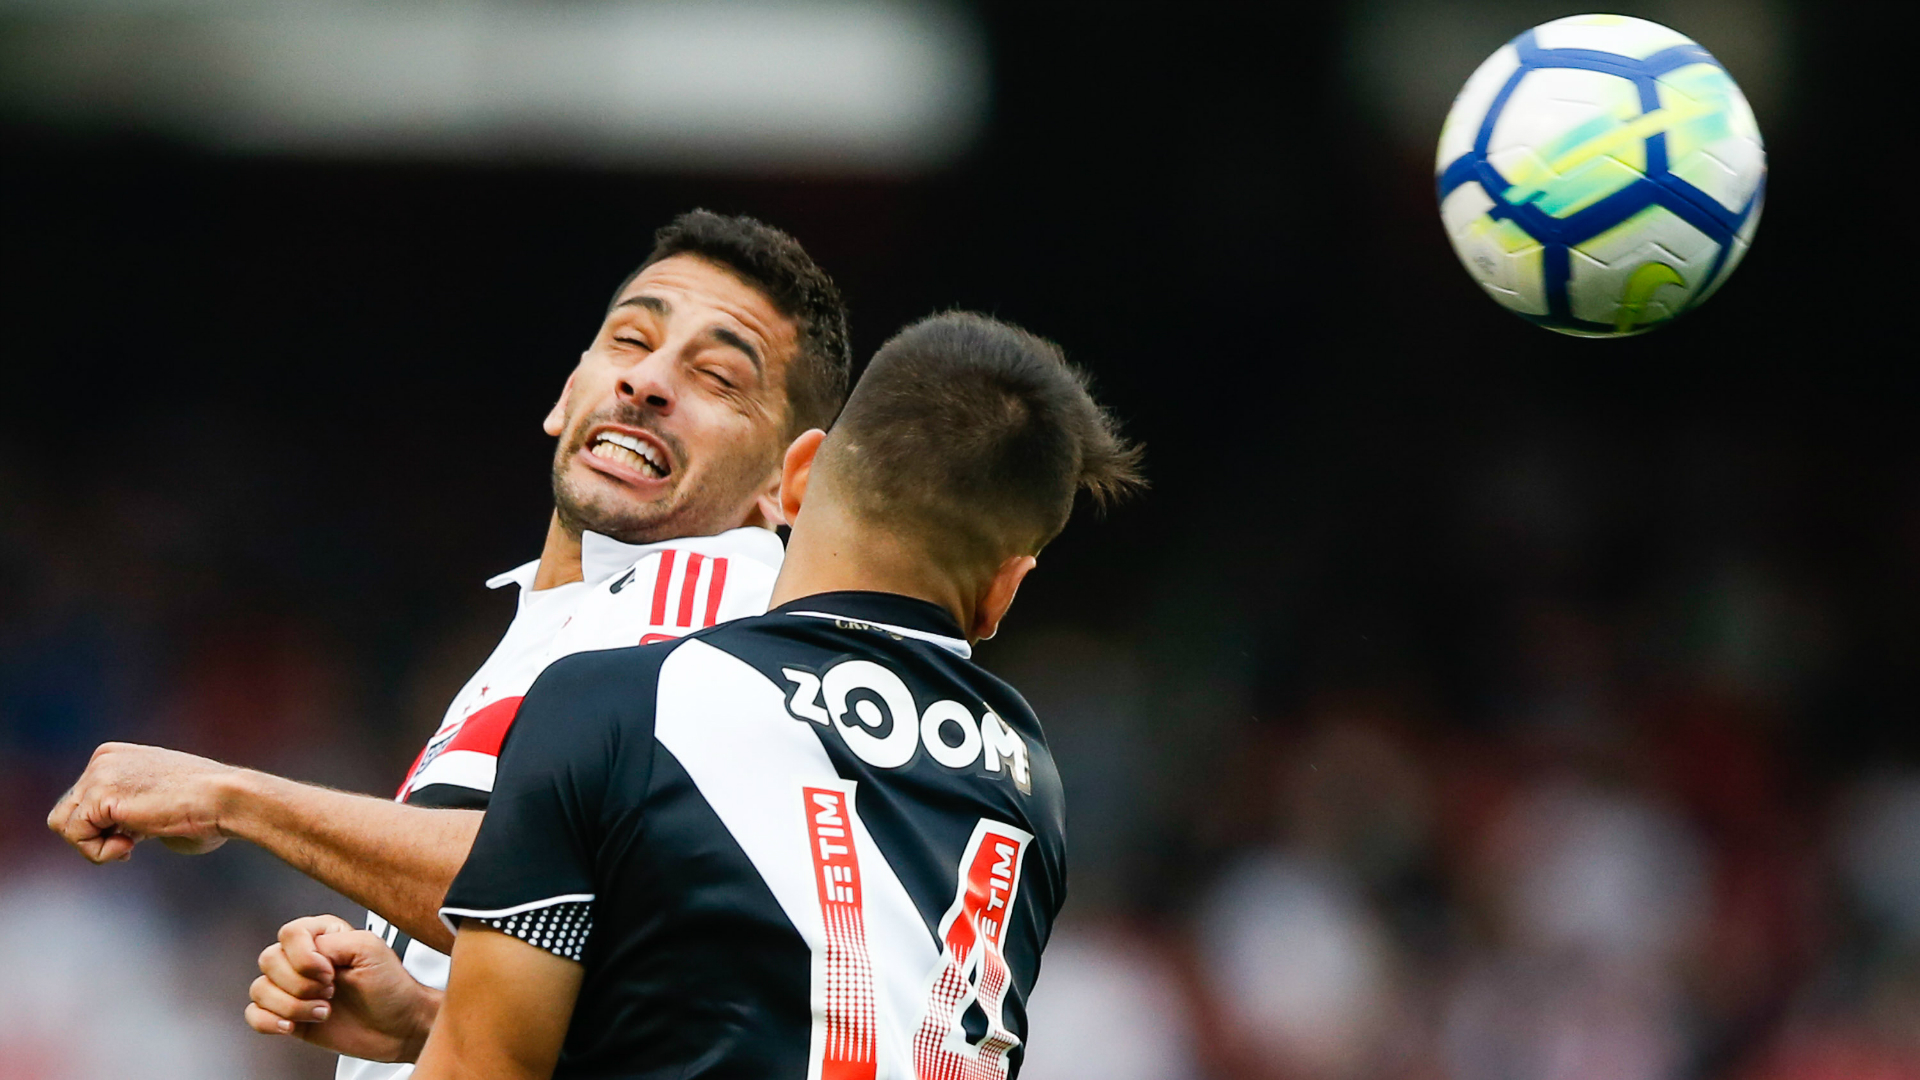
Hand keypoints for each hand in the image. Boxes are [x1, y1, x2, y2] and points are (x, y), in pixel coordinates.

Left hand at [47, 743, 240, 861]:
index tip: (138, 834)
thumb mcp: (156, 803)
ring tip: (130, 845)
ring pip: (63, 825)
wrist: (227, 799)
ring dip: (94, 846)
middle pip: (66, 812)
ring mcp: (98, 775)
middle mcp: (102, 759)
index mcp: (115, 756)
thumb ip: (129, 810)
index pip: (81, 801)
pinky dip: (100, 852)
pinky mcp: (99, 796)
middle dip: (95, 837)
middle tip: (132, 843)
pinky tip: (132, 845)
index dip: (104, 827)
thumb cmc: (209, 810)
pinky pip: (75, 836)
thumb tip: (117, 833)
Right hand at [245, 914, 440, 1062]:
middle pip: (269, 961)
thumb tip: (306, 954)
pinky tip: (293, 1025)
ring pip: (260, 989)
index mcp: (324, 936)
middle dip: (300, 984)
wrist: (398, 1027)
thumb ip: (334, 943)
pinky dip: (269, 1022)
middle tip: (330, 992)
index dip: (305, 957)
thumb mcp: (371, 950)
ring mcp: (294, 988)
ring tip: (322, 1011)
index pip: (290, 934)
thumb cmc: (392, 988)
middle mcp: (305, 959)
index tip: (330, 972)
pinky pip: (254, 1014)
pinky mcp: (288, 1014)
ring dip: (291, 1006)